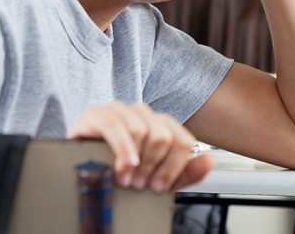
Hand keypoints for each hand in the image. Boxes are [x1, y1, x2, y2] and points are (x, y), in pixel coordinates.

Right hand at [68, 102, 213, 192]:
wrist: (84, 174)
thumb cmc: (121, 173)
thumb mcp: (157, 176)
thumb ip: (186, 172)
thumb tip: (209, 160)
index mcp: (162, 125)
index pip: (183, 140)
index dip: (174, 166)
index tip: (159, 185)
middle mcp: (143, 113)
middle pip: (163, 136)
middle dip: (153, 166)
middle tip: (140, 184)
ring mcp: (120, 110)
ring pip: (142, 129)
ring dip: (136, 161)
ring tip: (127, 179)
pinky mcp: (97, 113)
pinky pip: (114, 126)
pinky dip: (122, 149)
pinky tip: (122, 165)